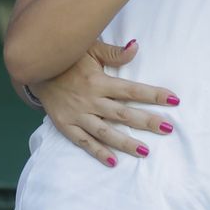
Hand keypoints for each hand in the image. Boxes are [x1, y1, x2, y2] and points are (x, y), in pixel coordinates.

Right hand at [35, 42, 179, 166]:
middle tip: (167, 128)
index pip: (132, 90)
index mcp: (98, 80)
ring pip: (105, 132)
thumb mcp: (90, 48)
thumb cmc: (68, 58)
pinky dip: (98, 152)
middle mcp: (90, 100)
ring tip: (145, 151)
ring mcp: (78, 115)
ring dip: (125, 142)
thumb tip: (136, 47)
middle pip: (123, 113)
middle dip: (146, 121)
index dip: (153, 95)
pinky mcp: (66, 126)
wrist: (35, 69)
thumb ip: (114, 52)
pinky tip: (113, 162)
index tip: (174, 99)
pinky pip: (84, 142)